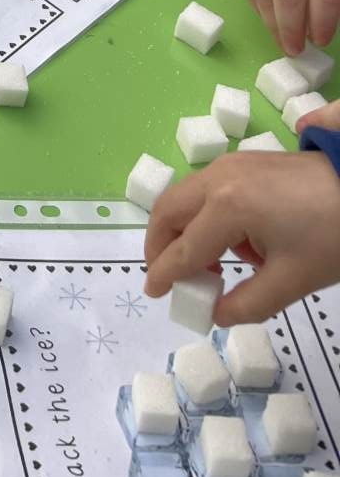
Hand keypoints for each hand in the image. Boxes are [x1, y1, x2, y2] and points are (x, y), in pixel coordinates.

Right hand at [144, 148, 339, 324]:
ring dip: (182, 231)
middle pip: (168, 210)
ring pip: (184, 197)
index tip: (153, 294)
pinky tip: (233, 243)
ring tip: (207, 268)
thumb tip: (216, 314)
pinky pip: (205, 190)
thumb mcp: (292, 281)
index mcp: (226, 206)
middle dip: (159, 246)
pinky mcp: (242, 162)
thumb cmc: (331, 236)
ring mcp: (229, 164)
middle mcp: (217, 178)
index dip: (165, 274)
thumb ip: (247, 304)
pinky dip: (202, 216)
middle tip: (166, 277)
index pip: (184, 248)